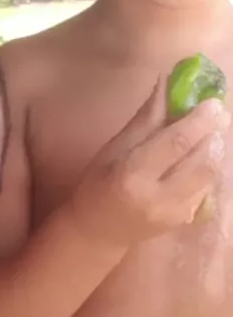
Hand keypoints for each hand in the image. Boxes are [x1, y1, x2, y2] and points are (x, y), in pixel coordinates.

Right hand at [70, 81, 229, 247]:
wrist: (97, 232)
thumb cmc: (97, 185)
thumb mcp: (113, 149)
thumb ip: (144, 120)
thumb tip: (166, 84)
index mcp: (133, 176)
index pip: (175, 144)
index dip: (198, 121)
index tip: (213, 102)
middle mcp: (158, 197)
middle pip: (200, 160)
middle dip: (213, 132)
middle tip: (219, 112)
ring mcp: (175, 213)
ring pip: (209, 175)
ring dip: (214, 149)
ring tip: (212, 131)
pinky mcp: (184, 220)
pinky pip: (205, 187)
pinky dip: (207, 166)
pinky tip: (200, 155)